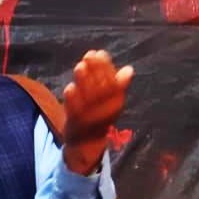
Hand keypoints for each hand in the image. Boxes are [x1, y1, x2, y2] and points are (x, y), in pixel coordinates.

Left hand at [62, 50, 133, 174]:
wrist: (87, 145)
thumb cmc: (98, 117)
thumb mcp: (110, 103)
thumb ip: (117, 86)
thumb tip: (128, 69)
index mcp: (115, 104)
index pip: (113, 83)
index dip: (106, 67)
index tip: (100, 53)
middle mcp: (105, 111)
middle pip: (101, 89)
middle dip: (96, 71)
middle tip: (90, 55)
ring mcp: (90, 118)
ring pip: (88, 98)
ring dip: (84, 82)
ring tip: (80, 66)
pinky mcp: (75, 124)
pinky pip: (74, 112)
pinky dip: (72, 100)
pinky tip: (69, 87)